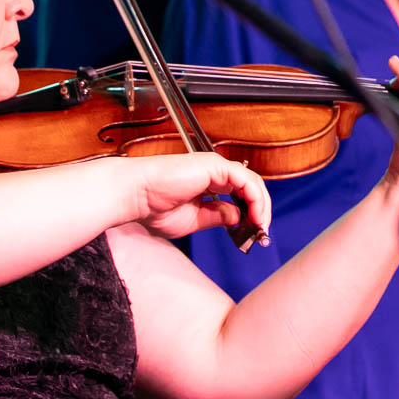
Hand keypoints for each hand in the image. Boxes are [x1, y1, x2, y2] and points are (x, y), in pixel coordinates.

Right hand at [124, 153, 271, 243]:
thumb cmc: (154, 207)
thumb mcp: (194, 220)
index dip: (251, 213)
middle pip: (250, 187)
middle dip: (260, 210)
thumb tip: (239, 218)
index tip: (254, 233)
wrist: (136, 196)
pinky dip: (255, 198)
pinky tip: (254, 216)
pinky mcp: (215, 165)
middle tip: (262, 232)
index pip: (239, 195)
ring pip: (252, 182)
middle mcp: (213, 172)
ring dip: (261, 206)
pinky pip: (246, 179)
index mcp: (207, 183)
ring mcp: (214, 166)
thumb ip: (217, 217)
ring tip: (260, 226)